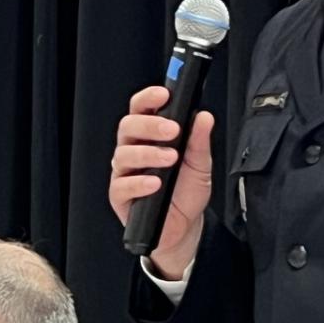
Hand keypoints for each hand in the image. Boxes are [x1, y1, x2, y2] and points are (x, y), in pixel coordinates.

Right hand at [109, 87, 215, 278]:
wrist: (184, 228)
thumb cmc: (186, 193)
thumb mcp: (200, 165)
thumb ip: (199, 141)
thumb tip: (203, 116)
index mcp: (149, 137)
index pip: (141, 110)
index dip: (148, 99)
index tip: (164, 94)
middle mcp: (133, 150)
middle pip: (128, 126)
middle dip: (150, 125)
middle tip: (173, 130)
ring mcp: (124, 172)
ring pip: (124, 154)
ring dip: (149, 153)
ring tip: (171, 159)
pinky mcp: (120, 195)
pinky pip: (122, 185)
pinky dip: (139, 182)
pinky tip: (155, 183)